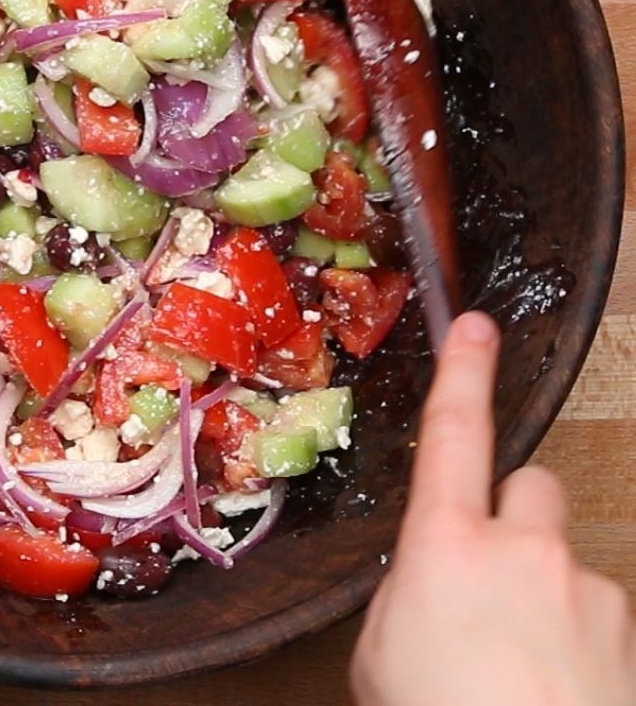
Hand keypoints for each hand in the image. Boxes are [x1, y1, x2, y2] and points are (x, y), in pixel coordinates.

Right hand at [351, 311, 635, 705]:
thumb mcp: (382, 653)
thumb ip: (411, 592)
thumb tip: (438, 574)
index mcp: (446, 544)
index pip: (455, 432)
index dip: (463, 371)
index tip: (475, 322)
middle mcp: (524, 550)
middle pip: (531, 485)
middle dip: (514, 515)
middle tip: (493, 576)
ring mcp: (588, 591)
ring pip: (565, 559)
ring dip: (548, 591)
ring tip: (522, 665)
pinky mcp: (630, 633)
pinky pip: (599, 615)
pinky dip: (579, 642)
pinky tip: (555, 689)